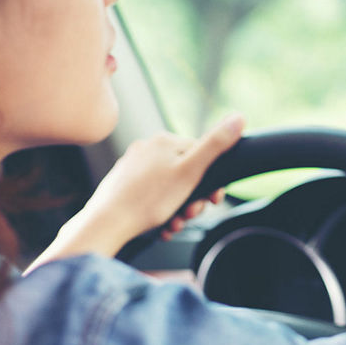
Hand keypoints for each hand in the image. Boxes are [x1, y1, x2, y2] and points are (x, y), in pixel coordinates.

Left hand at [83, 114, 244, 244]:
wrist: (106, 224)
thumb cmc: (148, 200)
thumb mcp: (191, 172)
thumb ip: (215, 145)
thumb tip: (239, 118)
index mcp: (165, 141)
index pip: (201, 156)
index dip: (210, 181)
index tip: (212, 200)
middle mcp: (147, 148)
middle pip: (185, 174)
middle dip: (192, 198)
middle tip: (189, 215)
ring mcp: (133, 166)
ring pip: (168, 188)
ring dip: (177, 209)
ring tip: (172, 224)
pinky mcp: (123, 184)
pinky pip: (150, 196)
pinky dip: (159, 211)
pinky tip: (160, 226)